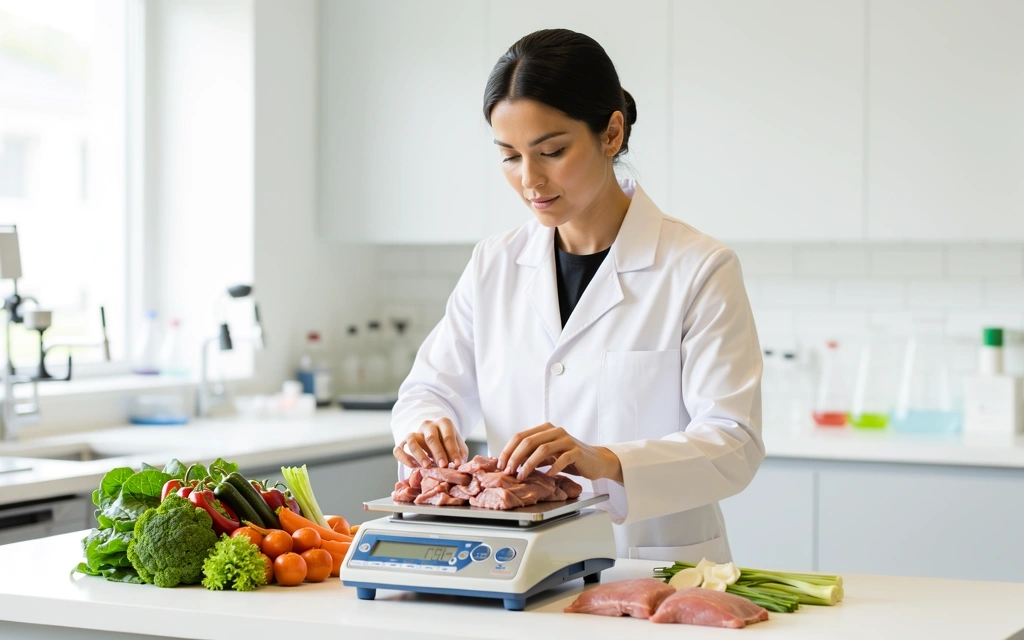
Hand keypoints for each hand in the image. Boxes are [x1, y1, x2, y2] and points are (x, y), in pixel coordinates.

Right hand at [393, 418, 468, 469]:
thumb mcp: (458, 445)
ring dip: (419, 454)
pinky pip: (398, 449)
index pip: (448, 436)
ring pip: (412, 439)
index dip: (453, 451)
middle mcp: (428, 425)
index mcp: (443, 423)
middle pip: (431, 438)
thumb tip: (458, 464)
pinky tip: (412, 466)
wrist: (436, 438)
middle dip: (438, 453)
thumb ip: (459, 453)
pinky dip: (403, 457)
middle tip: (443, 466)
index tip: (457, 463)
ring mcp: (415, 432)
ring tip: (427, 466)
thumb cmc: (449, 444)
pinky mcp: (404, 442)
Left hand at [497, 423, 622, 482]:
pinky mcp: (577, 451)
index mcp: (545, 429)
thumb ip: (531, 454)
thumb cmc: (568, 458)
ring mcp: (566, 440)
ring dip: (529, 464)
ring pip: (542, 449)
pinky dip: (552, 468)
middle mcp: (555, 431)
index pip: (520, 436)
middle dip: (515, 458)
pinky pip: (562, 459)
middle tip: (508, 472)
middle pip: (528, 441)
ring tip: (522, 476)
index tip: (500, 465)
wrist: (595, 461)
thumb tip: (508, 463)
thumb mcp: (547, 455)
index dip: (508, 450)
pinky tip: (547, 476)